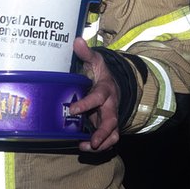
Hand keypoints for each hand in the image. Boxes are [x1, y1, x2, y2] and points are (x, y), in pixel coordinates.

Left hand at [68, 38, 120, 152]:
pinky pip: (108, 139)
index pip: (97, 97)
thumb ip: (86, 54)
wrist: (116, 84)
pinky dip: (99, 146)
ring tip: (85, 148)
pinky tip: (83, 147)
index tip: (73, 109)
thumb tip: (77, 40)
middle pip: (111, 121)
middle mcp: (111, 106)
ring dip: (102, 143)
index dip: (87, 104)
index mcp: (105, 90)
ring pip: (113, 134)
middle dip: (102, 133)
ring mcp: (110, 117)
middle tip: (91, 142)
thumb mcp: (95, 62)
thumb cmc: (101, 74)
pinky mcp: (107, 126)